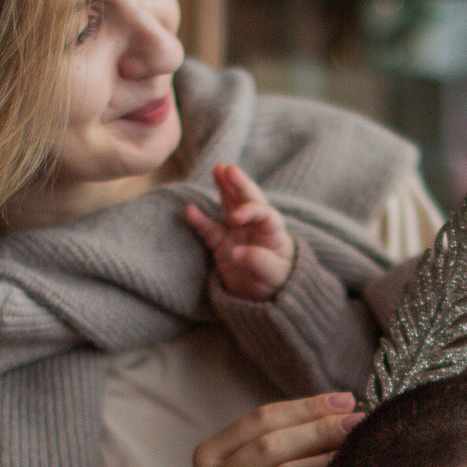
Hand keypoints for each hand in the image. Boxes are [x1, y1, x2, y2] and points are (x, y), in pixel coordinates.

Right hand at [184, 162, 296, 297]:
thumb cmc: (277, 283)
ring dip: (224, 188)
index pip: (264, 213)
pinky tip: (190, 209)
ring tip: (217, 169)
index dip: (250, 211)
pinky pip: (210, 230)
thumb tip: (236, 251)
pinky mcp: (222, 244)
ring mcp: (238, 233)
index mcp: (273, 231)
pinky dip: (200, 221)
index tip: (236, 218)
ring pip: (230, 206)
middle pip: (248, 200)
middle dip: (239, 184)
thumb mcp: (274, 276)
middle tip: (228, 168)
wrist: (266, 298)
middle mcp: (255, 226)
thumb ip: (259, 262)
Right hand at [191, 391, 361, 466]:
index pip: (260, 419)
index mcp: (207, 458)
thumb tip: (346, 406)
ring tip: (360, 450)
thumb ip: (289, 443)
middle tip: (360, 423)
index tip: (347, 400)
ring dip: (328, 460)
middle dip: (321, 430)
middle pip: (271, 446)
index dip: (306, 407)